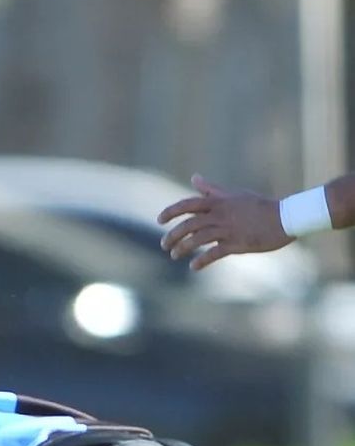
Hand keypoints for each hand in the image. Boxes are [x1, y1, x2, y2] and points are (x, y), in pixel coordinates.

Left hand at [157, 175, 286, 269]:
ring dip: (183, 248)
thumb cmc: (259, 205)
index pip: (187, 204)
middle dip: (173, 235)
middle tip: (164, 245)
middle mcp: (220, 215)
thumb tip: (195, 178)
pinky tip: (193, 266)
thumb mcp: (233, 194)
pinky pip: (215, 253)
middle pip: (188, 224)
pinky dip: (202, 260)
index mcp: (218, 202)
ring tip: (174, 256)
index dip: (171, 212)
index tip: (159, 220)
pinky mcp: (238, 244)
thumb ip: (211, 189)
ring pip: (198, 239)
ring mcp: (228, 229)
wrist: (285, 217)